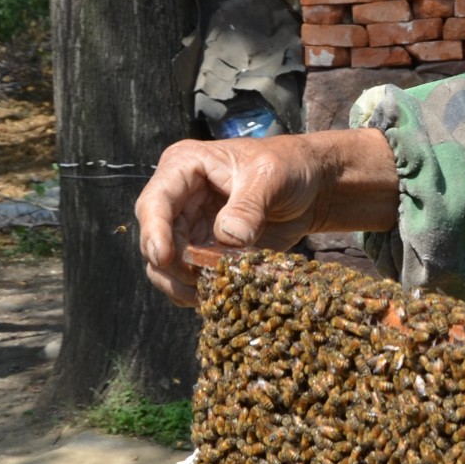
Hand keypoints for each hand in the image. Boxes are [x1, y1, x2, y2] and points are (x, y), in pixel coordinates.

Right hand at [133, 129, 399, 305]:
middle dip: (172, 267)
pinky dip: (201, 291)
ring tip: (213, 294)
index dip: (154, 232)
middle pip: (155, 240)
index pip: (155, 202)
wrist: (310, 186)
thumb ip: (249, 206)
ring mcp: (189, 227)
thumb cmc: (288, 167)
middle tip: (200, 284)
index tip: (163, 258)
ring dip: (183, 286)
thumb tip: (229, 237)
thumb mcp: (271, 177)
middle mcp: (178, 199)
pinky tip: (221, 296)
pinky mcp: (205, 252)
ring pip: (167, 266)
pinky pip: (191, 278)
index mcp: (184, 167)